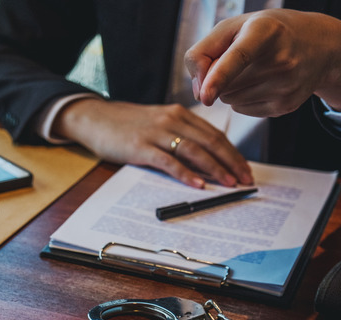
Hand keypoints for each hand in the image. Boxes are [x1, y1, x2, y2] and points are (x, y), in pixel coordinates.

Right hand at [52, 98, 252, 187]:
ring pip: (194, 150)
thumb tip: (205, 157)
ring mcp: (156, 133)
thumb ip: (180, 134)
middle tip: (246, 179)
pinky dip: (186, 173)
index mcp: (179, 113)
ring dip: (215, 168)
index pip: (214, 134)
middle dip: (231, 162)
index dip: (233, 152)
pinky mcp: (140, 147)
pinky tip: (198, 184)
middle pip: (210, 141)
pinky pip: (169, 161)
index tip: (245, 169)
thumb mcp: (158, 122)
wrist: (94, 118)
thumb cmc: (126, 124)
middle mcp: (172, 119)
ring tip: (229, 183)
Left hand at [186, 10, 340, 116]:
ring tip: (254, 68)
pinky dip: (242, 98)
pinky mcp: (286, 106)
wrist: (318, 45)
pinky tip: (261, 82)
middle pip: (224, 84)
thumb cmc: (266, 32)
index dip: (218, 77)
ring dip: (230, 88)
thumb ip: (203, 51)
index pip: (238, 57)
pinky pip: (241, 109)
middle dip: (219, 76)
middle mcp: (280, 59)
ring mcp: (286, 86)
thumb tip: (199, 93)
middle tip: (241, 58)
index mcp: (265, 31)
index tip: (205, 96)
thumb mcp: (233, 26)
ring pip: (229, 99)